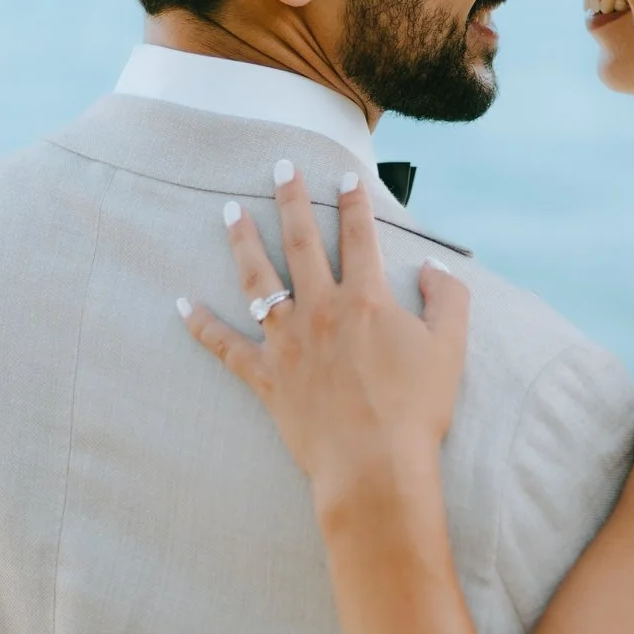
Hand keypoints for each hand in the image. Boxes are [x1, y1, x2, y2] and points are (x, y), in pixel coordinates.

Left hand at [183, 161, 469, 500]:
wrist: (374, 465)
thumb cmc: (416, 410)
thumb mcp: (450, 348)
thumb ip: (447, 300)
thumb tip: (432, 269)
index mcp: (366, 299)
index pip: (360, 237)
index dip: (355, 203)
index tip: (347, 177)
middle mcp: (321, 310)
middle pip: (302, 243)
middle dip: (291, 201)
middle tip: (280, 168)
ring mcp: (288, 342)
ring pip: (258, 281)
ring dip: (242, 242)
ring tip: (229, 211)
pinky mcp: (267, 376)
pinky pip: (226, 346)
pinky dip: (202, 325)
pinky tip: (183, 304)